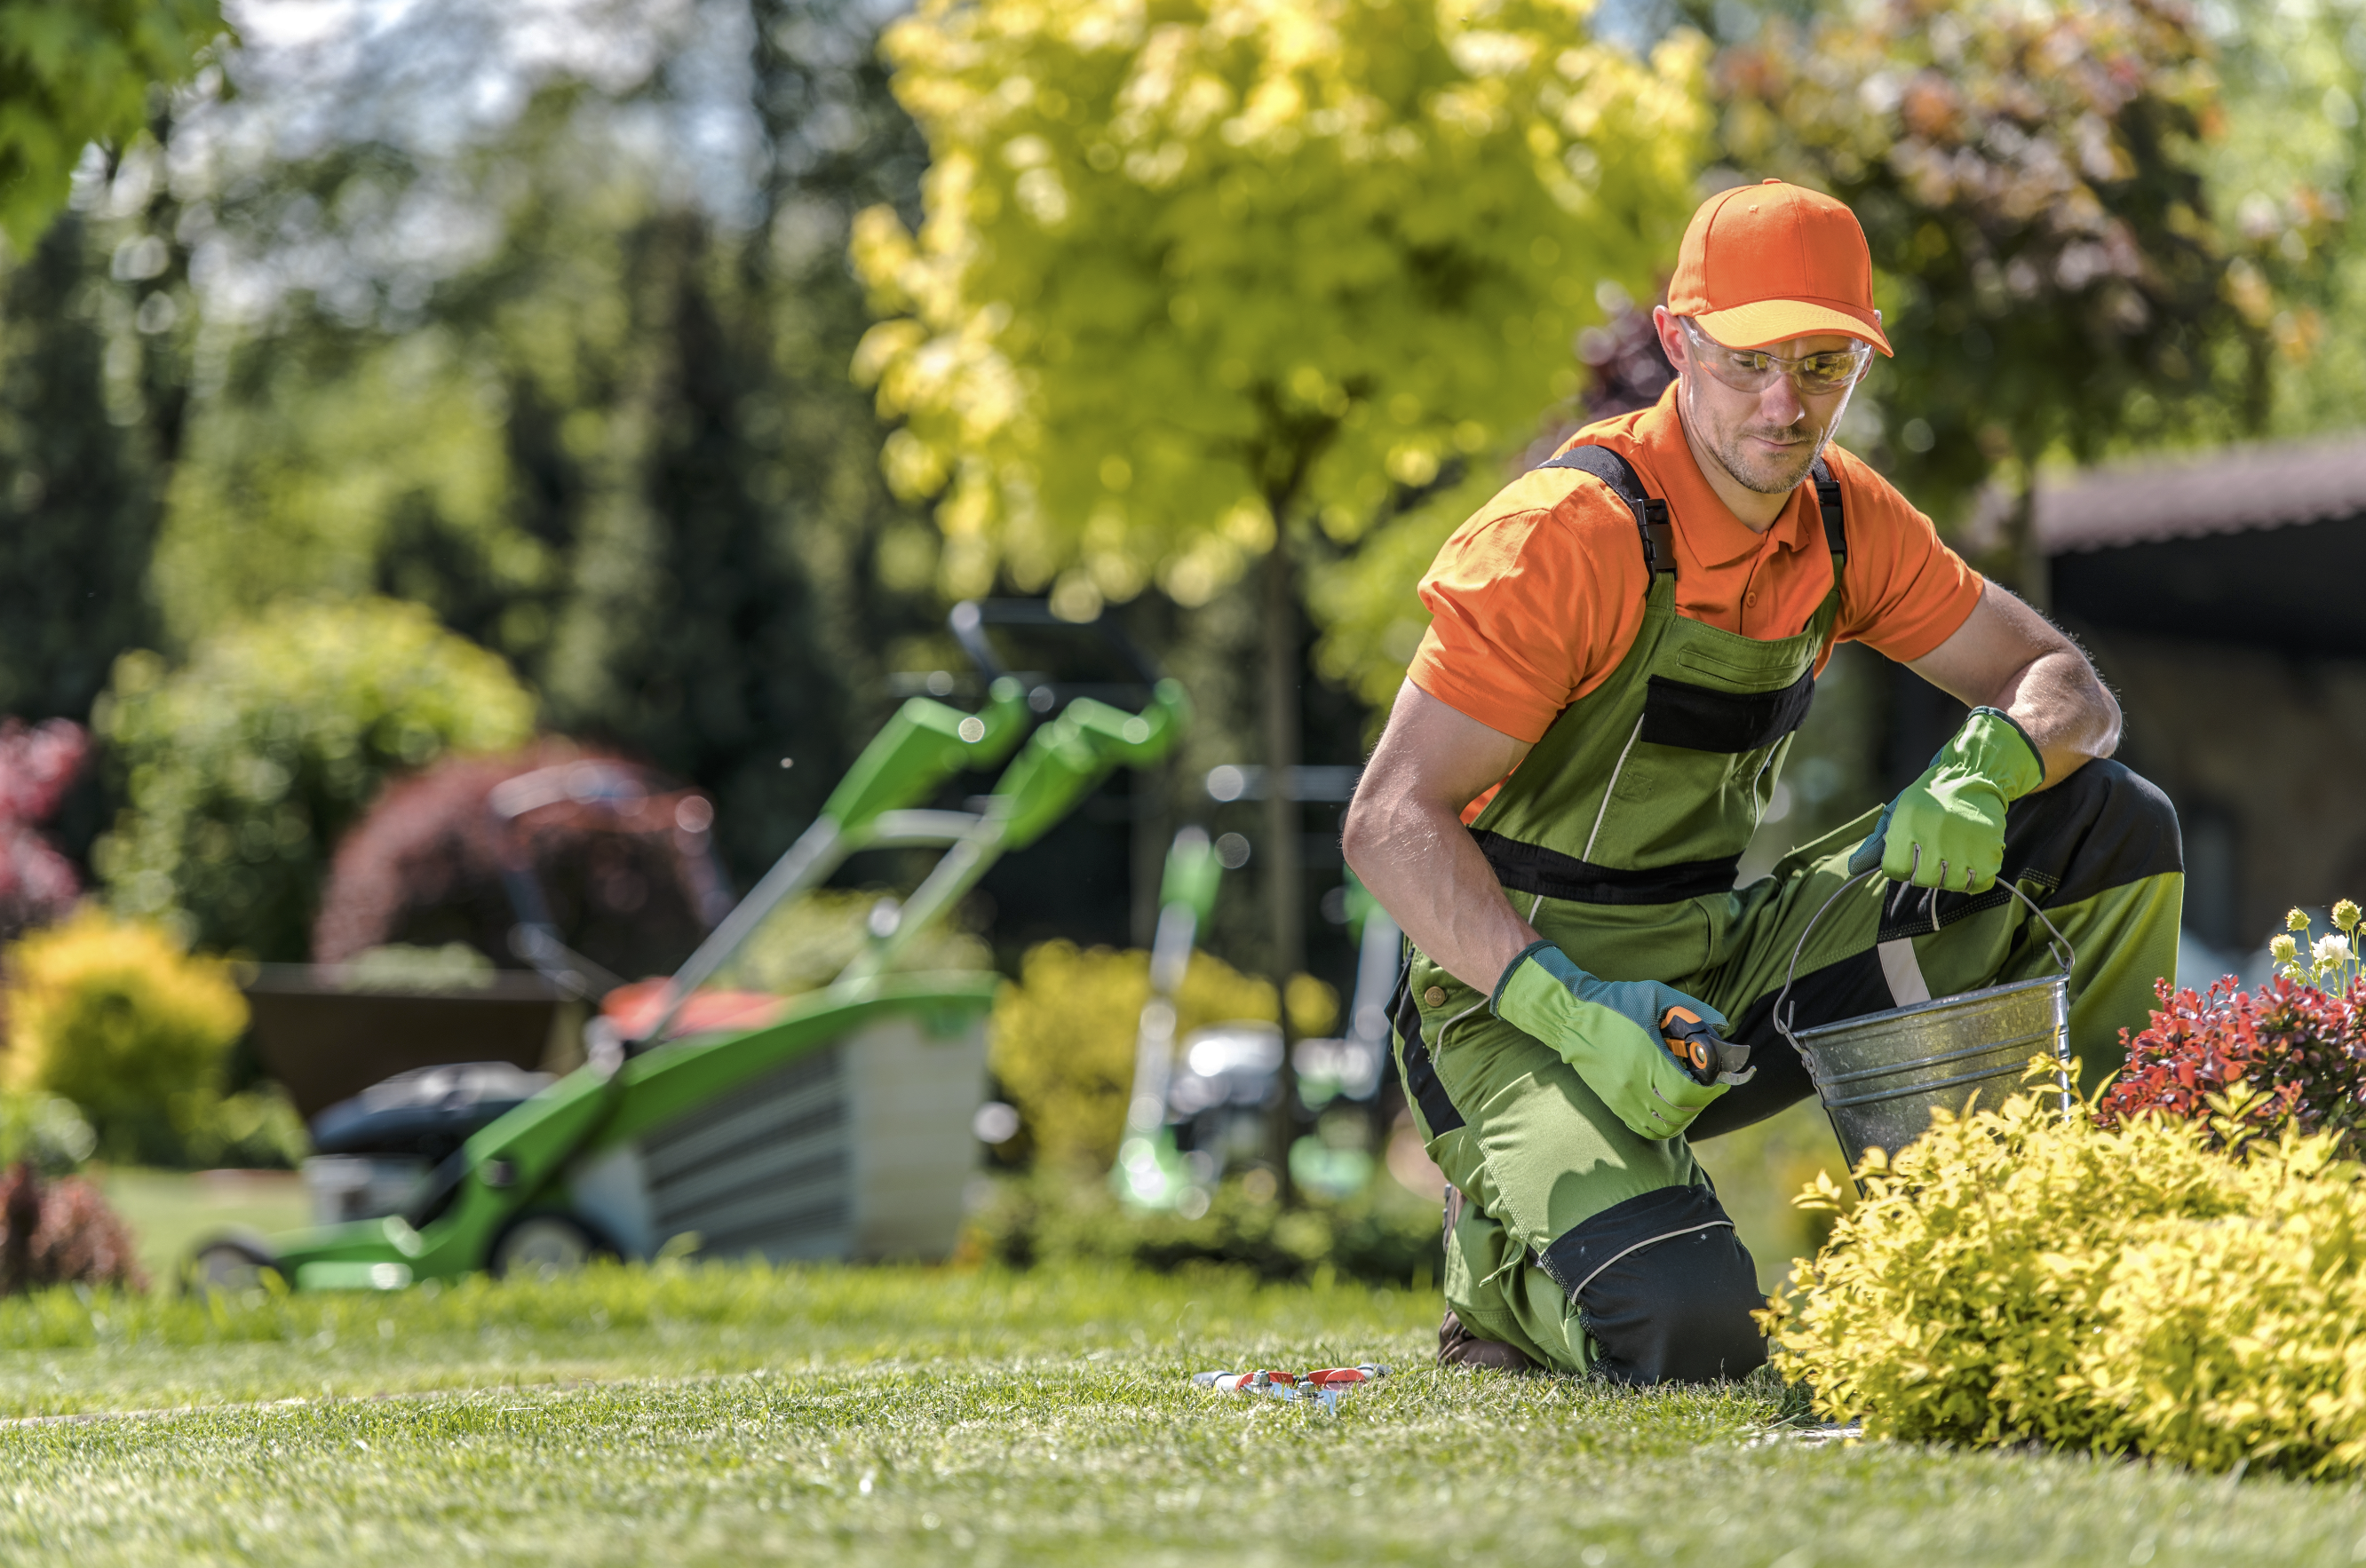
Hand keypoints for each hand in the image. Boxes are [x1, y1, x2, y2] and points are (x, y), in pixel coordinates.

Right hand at [1490, 942, 1730, 1140]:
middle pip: (1678, 1114)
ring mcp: (1621, 1098)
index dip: (1710, 1091)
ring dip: (1683, 1118)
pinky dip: (1662, 1125)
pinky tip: (1668, 1108)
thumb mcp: (1655, 995)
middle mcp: (1634, 1085)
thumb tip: (1722, 1025)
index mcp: (1646, 1059)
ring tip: (1689, 1101)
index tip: (1719, 1081)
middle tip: (1708, 1089)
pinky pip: (1643, 1128)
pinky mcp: (1612, 1103)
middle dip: (1701, 1104)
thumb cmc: (1614, 1002)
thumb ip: (1692, 1010)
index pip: (1687, 1092)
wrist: (1571, 1016)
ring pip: (1662, 1127)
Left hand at [1848, 707, 2043, 892]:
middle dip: (1926, 872)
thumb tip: (1853, 869)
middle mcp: (1935, 832)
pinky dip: (1976, 877)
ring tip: (1955, 855)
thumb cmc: (1929, 799)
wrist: (1973, 774)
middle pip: (1923, 879)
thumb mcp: (1898, 813)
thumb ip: (1876, 843)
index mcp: (1908, 822)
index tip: (1910, 856)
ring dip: (1952, 877)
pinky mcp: (1990, 846)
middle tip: (1935, 854)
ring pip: (1951, 884)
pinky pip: (1979, 882)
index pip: (1895, 870)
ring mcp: (1965, 840)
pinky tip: (1972, 859)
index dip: (1901, 867)